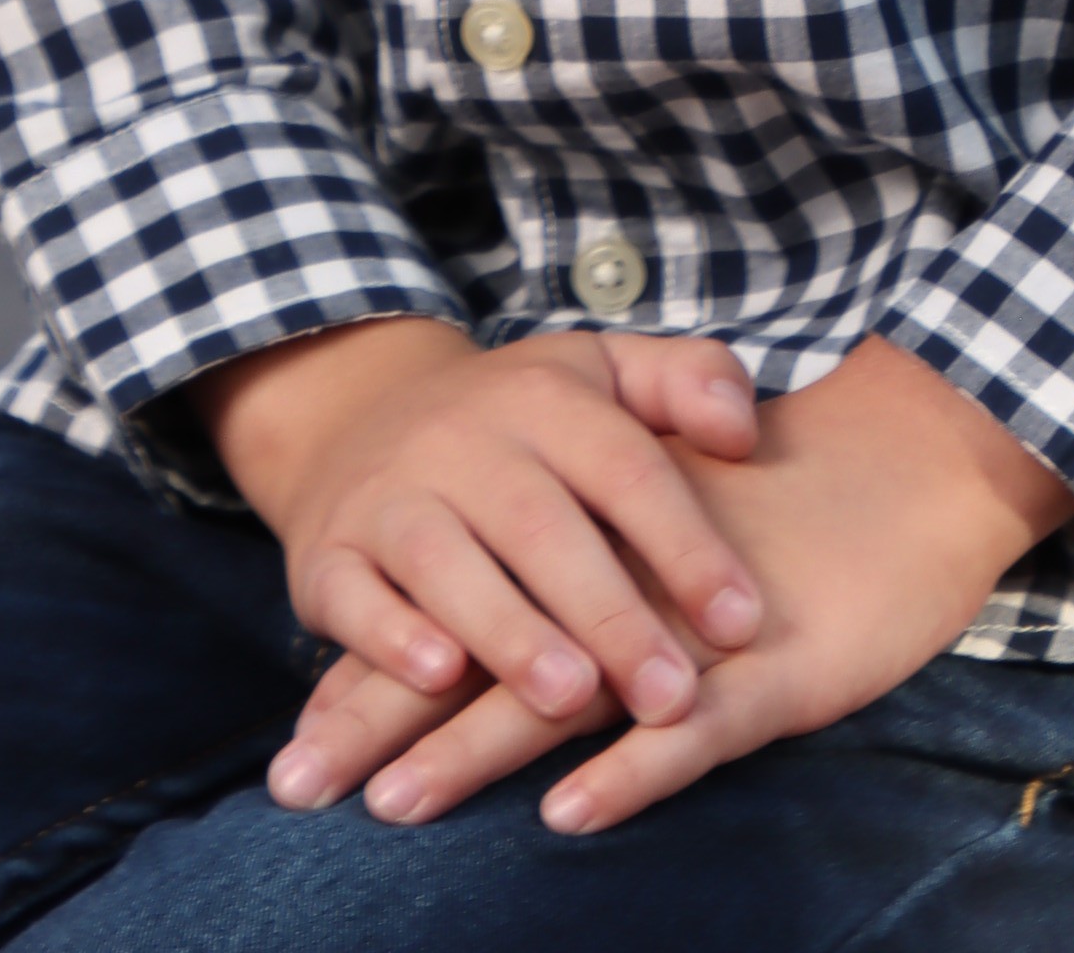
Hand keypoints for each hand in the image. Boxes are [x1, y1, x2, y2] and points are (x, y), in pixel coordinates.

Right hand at [194, 316, 767, 756]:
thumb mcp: (603, 375)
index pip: (625, 466)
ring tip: (571, 697)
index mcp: (545, 397)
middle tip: (668, 695)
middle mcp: (463, 440)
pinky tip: (440, 676)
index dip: (686, 544)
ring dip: (509, 632)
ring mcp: (390, 494)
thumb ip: (690, 382)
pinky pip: (354, 592)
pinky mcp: (328, 552)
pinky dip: (391, 634)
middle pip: (541, 525)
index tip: (743, 623)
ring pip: (446, 560)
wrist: (359, 412)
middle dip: (608, 613)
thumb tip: (745, 429)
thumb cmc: (519, 421)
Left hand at [272, 334, 1073, 835]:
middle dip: (390, 723)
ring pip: (566, 698)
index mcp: (589, 552)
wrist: (910, 465)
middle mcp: (621, 589)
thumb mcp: (676, 535)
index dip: (384, 674)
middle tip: (299, 785)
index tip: (299, 741)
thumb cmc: (789, 508)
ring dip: (475, 750)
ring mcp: (690, 635)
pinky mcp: (768, 674)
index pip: (468, 615)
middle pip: (486, 660)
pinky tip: (566, 809)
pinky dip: (629, 769)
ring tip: (392, 802)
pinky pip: (689, 734)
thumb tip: (505, 648)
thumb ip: (595, 573)